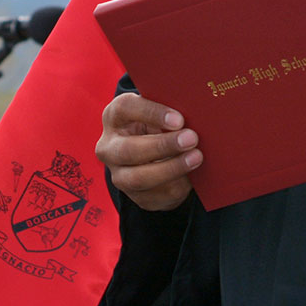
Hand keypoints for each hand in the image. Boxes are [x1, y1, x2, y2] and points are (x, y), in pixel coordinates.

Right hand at [95, 92, 200, 210]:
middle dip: (163, 145)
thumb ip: (170, 112)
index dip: (151, 113)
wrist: (154, 153)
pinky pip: (154, 196)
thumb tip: (195, 113)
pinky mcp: (133, 196)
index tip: (179, 119)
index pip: (125, 109)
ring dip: (170, 168)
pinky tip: (191, 178)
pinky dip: (175, 186)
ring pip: (138, 178)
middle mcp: (109, 146)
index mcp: (114, 116)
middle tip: (192, 139)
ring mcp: (118, 174)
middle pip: (129, 149)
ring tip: (196, 158)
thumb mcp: (160, 113)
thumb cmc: (159, 124)